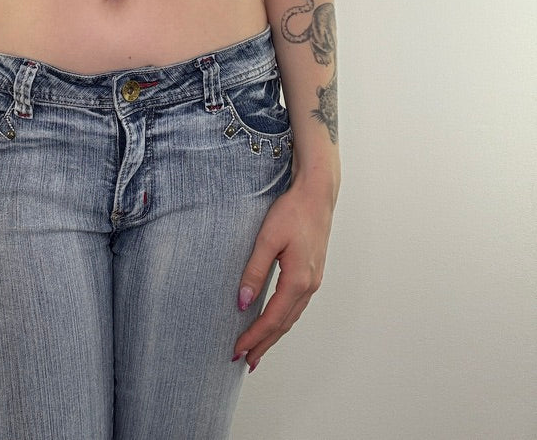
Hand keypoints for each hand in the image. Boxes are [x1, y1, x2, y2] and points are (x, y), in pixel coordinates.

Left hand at [232, 176, 334, 371]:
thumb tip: (241, 301)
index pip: (272, 318)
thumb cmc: (292, 212)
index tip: (238, 350)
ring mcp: (313, 280)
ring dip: (274, 334)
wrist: (317, 195)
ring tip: (257, 349)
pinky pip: (296, 305)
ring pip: (291, 317)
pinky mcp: (312, 272)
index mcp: (298, 280)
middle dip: (264, 344)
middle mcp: (309, 285)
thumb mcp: (267, 239)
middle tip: (245, 361)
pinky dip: (283, 319)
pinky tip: (274, 321)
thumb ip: (254, 270)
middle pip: (283, 324)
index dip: (254, 336)